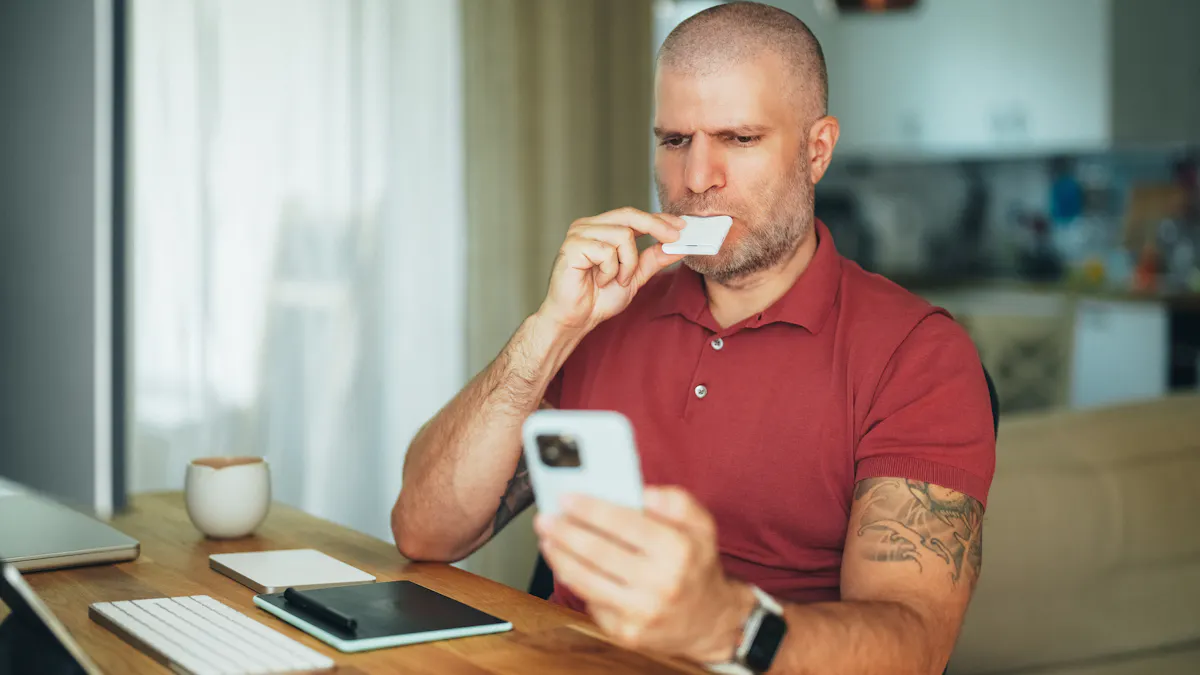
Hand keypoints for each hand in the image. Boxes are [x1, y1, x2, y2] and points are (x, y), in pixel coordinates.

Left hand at [534, 486, 755, 662]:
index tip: (566, 498)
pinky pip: (590, 601)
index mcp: (678, 550)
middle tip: (546, 517)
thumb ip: (675, 501)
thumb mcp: (701, 525)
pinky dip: (573, 579)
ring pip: (585, 579)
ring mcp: (641, 612)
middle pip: (597, 552)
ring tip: (546, 538)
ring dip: (558, 555)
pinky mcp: (626, 633)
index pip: (624, 523)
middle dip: (564, 531)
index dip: (589, 509)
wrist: (709, 621)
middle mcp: (660, 583)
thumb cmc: (696, 565)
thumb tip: (642, 492)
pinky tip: (564, 563)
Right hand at [536, 208, 685, 335]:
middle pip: (629, 215)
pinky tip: (600, 281)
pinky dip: (610, 271)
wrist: (576, 319)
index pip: (634, 215)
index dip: (659, 219)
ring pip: (622, 235)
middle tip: (674, 238)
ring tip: (617, 280)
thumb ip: (653, 259)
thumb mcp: (634, 276)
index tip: (682, 226)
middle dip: (656, 226)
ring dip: (627, 263)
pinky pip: (607, 252)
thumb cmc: (598, 298)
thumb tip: (677, 245)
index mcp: (602, 229)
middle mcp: (589, 226)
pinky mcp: (572, 246)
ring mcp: (578, 234)